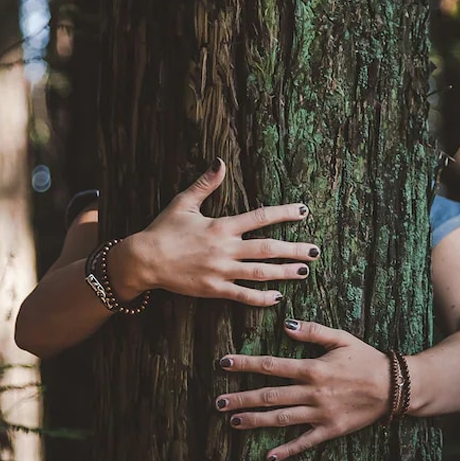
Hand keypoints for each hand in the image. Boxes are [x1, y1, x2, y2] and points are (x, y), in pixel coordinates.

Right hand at [110, 158, 319, 305]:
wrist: (144, 260)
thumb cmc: (163, 230)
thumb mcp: (184, 202)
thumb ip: (206, 184)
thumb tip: (220, 162)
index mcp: (221, 226)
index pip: (260, 217)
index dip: (284, 214)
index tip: (303, 211)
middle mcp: (225, 249)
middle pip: (267, 249)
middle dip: (293, 249)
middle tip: (315, 251)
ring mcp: (221, 271)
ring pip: (260, 273)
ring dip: (284, 272)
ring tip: (303, 271)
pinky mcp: (214, 290)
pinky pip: (242, 295)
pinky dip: (260, 298)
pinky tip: (277, 297)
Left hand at [214, 319, 391, 460]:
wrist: (395, 387)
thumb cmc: (366, 359)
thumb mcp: (341, 338)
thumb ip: (313, 331)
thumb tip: (286, 325)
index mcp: (313, 368)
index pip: (271, 366)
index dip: (246, 364)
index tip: (224, 364)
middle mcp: (312, 393)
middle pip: (269, 395)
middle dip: (241, 398)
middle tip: (218, 402)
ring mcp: (320, 414)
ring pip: (281, 419)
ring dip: (255, 421)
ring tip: (233, 422)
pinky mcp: (330, 430)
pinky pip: (304, 442)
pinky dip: (286, 450)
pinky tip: (268, 457)